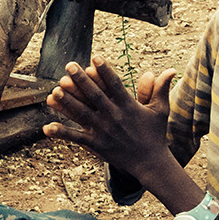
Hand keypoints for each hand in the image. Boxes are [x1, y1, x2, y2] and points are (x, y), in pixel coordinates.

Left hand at [44, 57, 169, 173]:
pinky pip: (76, 137)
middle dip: (81, 79)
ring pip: (82, 113)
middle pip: (95, 95)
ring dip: (67, 102)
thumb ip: (161, 88)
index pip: (115, 84)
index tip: (95, 56)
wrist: (151, 163)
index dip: (105, 70)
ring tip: (55, 90)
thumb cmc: (155, 134)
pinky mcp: (96, 144)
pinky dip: (61, 133)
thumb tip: (172, 69)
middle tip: (69, 66)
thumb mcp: (160, 110)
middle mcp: (114, 116)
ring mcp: (104, 131)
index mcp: (128, 106)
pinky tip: (46, 127)